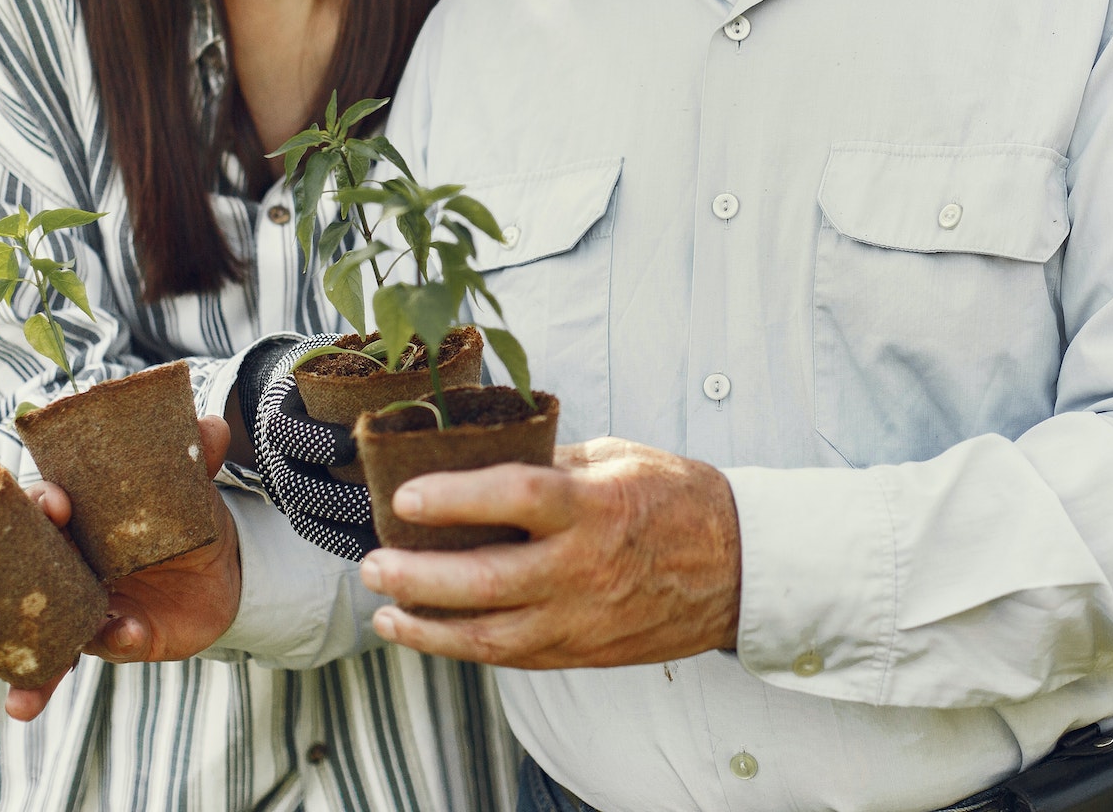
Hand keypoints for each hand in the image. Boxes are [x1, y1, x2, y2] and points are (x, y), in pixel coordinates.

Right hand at [0, 414, 242, 720]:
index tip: (56, 504)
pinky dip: (100, 653)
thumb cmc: (184, 517)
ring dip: (19, 674)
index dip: (35, 503)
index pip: (35, 506)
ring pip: (32, 638)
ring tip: (19, 705)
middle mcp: (60, 563)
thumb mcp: (191, 488)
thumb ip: (196, 458)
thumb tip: (211, 425)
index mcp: (71, 518)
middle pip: (5, 580)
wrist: (222, 568)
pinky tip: (112, 648)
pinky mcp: (109, 635)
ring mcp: (77, 605)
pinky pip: (94, 650)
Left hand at [358, 436, 740, 668]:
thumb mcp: (620, 458)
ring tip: (385, 610)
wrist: (738, 568)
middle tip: (374, 562)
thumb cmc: (681, 501)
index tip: (406, 495)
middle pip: (483, 580)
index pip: (514, 498)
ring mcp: (581, 618)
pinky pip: (510, 658)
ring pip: (487, 636)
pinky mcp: (582, 651)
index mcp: (595, 506)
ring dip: (425, 627)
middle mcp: (583, 567)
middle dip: (416, 575)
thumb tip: (491, 454)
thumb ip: (554, 462)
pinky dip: (464, 649)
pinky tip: (432, 633)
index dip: (453, 497)